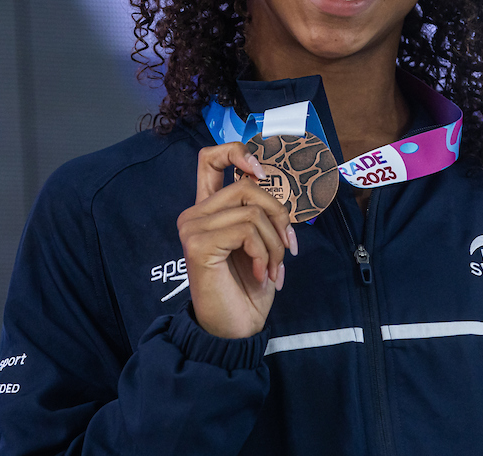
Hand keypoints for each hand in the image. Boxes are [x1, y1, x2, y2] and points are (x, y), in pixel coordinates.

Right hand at [177, 142, 298, 338]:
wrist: (235, 330)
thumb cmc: (248, 287)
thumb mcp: (260, 242)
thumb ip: (260, 212)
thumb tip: (279, 188)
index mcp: (208, 209)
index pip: (211, 158)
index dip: (239, 153)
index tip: (263, 172)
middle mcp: (195, 214)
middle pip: (247, 186)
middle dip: (279, 215)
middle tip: (288, 247)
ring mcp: (193, 228)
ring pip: (253, 211)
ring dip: (275, 243)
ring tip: (273, 269)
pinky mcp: (199, 245)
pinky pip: (248, 231)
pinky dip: (265, 253)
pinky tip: (261, 275)